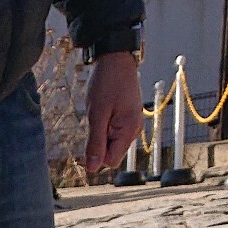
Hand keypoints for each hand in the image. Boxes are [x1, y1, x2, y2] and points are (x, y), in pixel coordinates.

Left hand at [85, 50, 142, 174]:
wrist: (116, 58)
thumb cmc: (106, 83)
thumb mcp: (97, 115)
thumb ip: (96, 143)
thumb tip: (93, 169)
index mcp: (129, 131)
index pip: (111, 161)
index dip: (98, 153)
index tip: (93, 132)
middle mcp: (134, 130)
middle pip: (111, 153)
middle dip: (100, 141)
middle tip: (98, 118)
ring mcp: (132, 124)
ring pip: (111, 142)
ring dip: (102, 132)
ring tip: (102, 110)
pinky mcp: (128, 118)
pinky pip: (113, 131)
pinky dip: (105, 124)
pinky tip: (105, 108)